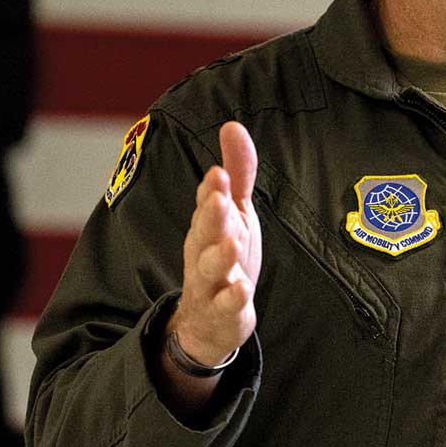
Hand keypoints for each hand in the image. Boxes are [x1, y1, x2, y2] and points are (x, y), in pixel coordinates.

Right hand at [167, 120, 260, 367]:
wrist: (212, 321)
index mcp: (208, 226)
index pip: (207, 203)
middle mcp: (204, 251)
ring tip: (232, 241)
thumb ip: (238, 173)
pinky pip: (226, 307)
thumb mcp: (236, 213)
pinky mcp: (223, 313)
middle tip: (217, 197)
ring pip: (210, 268)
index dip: (213, 189)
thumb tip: (232, 125)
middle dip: (209, 215)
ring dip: (220, 254)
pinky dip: (233, 299)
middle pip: (203, 232)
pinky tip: (242, 288)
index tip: (220, 171)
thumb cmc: (226, 256)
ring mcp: (211, 284)